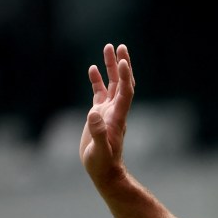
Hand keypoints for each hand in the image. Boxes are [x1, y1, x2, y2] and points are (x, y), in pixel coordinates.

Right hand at [80, 44, 134, 185]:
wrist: (104, 171)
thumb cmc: (103, 163)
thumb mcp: (99, 150)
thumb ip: (98, 133)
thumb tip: (93, 114)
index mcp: (117, 117)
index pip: (125, 92)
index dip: (125, 76)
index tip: (123, 60)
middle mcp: (115, 111)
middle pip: (123, 83)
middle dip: (122, 65)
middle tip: (120, 46)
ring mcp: (107, 111)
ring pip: (112, 84)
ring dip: (111, 67)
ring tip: (108, 48)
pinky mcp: (99, 115)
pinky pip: (100, 93)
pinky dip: (97, 80)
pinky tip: (92, 68)